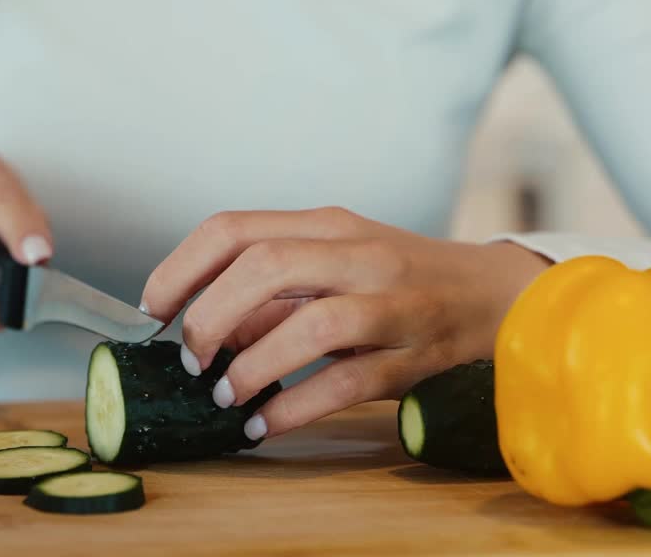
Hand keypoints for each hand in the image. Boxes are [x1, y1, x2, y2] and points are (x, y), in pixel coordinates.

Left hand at [140, 207, 549, 439]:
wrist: (496, 296)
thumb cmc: (400, 279)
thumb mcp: (334, 263)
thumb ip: (274, 289)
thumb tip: (211, 329)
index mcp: (327, 225)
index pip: (235, 228)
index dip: (182, 268)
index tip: (154, 309)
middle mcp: (358, 255)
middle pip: (265, 266)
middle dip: (211, 316)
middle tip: (192, 358)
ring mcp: (391, 306)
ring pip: (311, 326)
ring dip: (252, 366)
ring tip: (225, 394)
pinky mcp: (413, 357)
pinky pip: (346, 384)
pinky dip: (294, 408)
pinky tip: (264, 424)